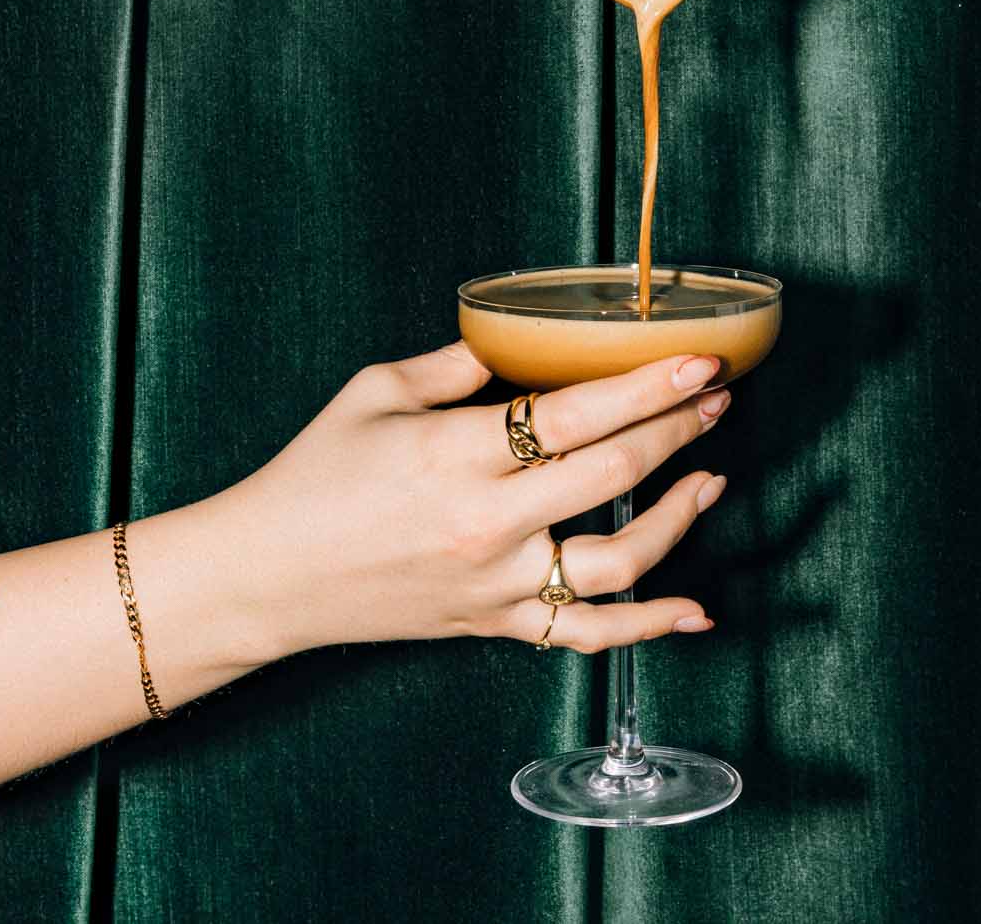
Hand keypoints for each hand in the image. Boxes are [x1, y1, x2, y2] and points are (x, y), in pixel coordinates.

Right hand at [221, 342, 730, 656]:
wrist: (265, 576)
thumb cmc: (313, 475)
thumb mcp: (375, 391)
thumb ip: (456, 364)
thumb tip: (519, 346)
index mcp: (456, 454)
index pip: (577, 413)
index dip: (648, 385)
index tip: (697, 360)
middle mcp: (488, 523)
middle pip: (612, 472)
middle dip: (678, 428)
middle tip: (715, 397)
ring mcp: (497, 584)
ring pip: (618, 561)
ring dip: (679, 517)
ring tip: (712, 478)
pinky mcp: (495, 625)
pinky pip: (585, 634)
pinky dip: (650, 627)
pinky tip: (698, 611)